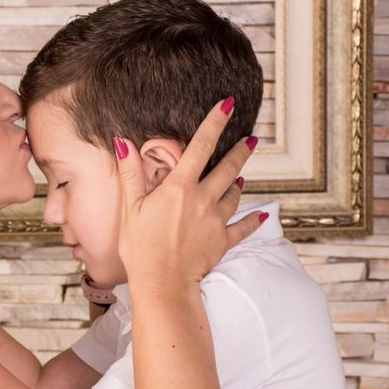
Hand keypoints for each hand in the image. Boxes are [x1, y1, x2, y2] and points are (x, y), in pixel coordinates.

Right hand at [114, 97, 262, 288]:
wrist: (162, 284)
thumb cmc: (140, 248)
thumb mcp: (129, 207)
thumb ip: (130, 173)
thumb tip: (123, 142)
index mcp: (179, 187)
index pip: (201, 146)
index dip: (215, 123)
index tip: (228, 105)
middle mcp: (202, 199)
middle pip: (228, 168)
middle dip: (241, 151)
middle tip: (251, 138)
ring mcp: (215, 221)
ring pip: (235, 195)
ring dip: (239, 183)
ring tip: (242, 176)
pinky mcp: (222, 242)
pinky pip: (243, 228)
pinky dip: (254, 220)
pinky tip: (264, 214)